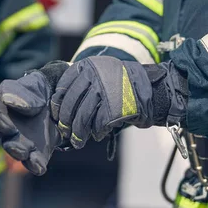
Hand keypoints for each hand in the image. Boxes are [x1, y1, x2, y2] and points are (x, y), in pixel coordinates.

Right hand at [0, 61, 69, 175]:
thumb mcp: (33, 85)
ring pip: (11, 147)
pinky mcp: (35, 153)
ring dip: (15, 149)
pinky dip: (35, 165)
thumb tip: (7, 101)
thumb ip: (19, 92)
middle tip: (9, 126)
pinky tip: (39, 166)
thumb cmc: (37, 93)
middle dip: (0, 126)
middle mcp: (3, 126)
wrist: (59, 105)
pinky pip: (32, 162)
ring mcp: (18, 142)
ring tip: (23, 151)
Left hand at [50, 56, 188, 148]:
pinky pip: (98, 124)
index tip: (56, 115)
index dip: (57, 104)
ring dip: (78, 133)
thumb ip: (82, 84)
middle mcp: (94, 76)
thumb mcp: (100, 73)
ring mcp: (104, 91)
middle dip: (66, 122)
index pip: (64, 87)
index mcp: (88, 66)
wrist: (150, 87)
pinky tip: (98, 135)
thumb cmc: (121, 84)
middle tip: (65, 132)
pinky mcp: (114, 107)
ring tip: (78, 142)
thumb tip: (60, 107)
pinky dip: (96, 133)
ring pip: (82, 117)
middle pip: (71, 104)